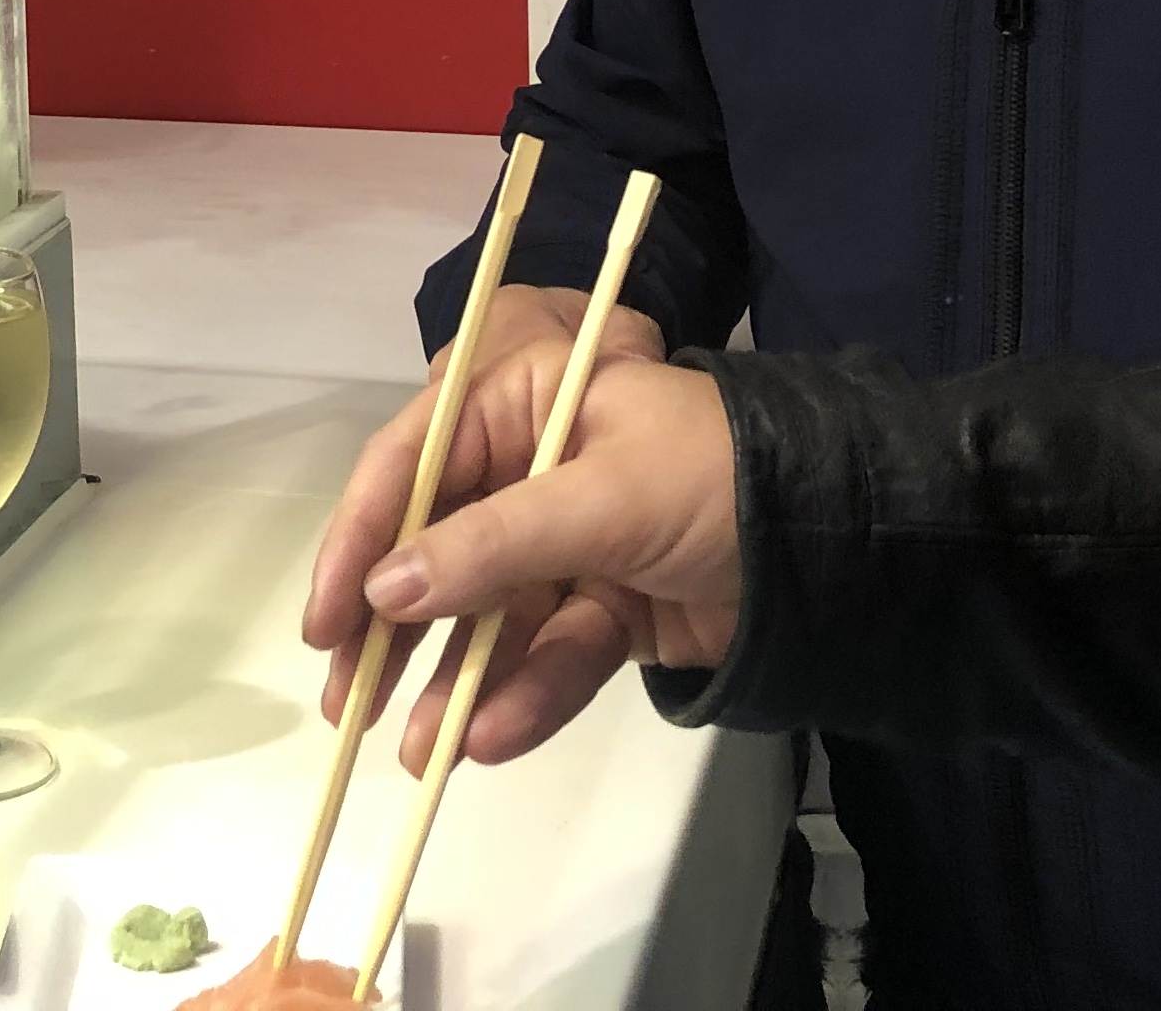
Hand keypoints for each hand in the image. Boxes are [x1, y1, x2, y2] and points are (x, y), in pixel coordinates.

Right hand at [305, 295, 723, 769]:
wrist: (838, 546)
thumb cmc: (712, 479)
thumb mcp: (599, 498)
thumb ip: (490, 547)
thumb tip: (382, 593)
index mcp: (522, 405)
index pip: (413, 465)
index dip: (359, 540)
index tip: (323, 619)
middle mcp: (531, 471)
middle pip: (436, 551)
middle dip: (391, 631)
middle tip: (347, 703)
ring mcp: (567, 547)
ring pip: (486, 619)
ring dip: (451, 684)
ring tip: (415, 754)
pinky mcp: (604, 612)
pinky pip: (546, 655)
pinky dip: (522, 698)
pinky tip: (489, 739)